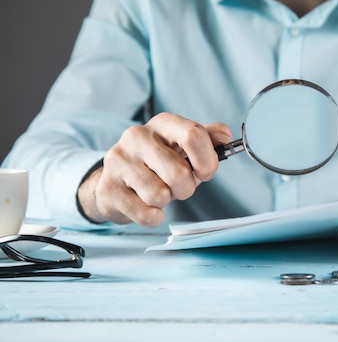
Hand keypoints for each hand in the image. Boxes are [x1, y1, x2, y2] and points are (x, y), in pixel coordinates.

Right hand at [77, 113, 231, 226]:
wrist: (116, 180)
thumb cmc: (157, 162)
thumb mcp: (182, 145)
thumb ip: (208, 138)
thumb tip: (226, 137)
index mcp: (162, 124)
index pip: (193, 135)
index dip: (207, 161)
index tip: (205, 173)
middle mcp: (137, 136)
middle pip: (180, 173)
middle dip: (186, 188)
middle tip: (176, 186)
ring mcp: (119, 161)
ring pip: (161, 195)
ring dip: (166, 201)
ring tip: (157, 192)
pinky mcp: (108, 188)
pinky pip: (146, 213)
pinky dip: (153, 217)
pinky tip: (145, 206)